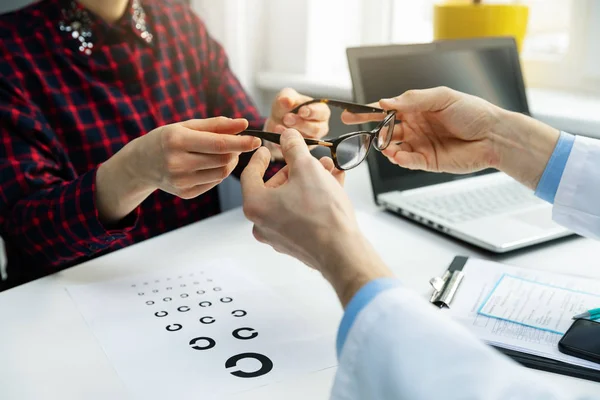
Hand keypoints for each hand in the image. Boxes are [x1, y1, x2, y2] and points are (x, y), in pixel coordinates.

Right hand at [96, 117, 260, 223]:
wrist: (141, 163)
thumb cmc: (168, 139)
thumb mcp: (187, 126)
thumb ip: (217, 125)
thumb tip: (244, 124)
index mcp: (176, 141)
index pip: (218, 144)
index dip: (240, 142)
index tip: (256, 140)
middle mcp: (177, 163)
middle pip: (223, 160)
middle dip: (235, 151)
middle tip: (236, 143)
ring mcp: (180, 181)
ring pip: (221, 173)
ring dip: (230, 162)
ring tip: (224, 153)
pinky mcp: (185, 193)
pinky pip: (213, 182)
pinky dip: (218, 172)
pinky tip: (209, 165)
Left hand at [241, 129, 392, 305]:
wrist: (342, 252)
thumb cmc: (321, 212)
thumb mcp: (307, 168)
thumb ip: (294, 148)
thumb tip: (288, 136)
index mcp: (256, 205)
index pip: (250, 175)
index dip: (260, 158)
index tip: (268, 150)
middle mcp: (262, 224)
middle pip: (274, 187)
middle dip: (296, 170)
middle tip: (311, 158)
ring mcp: (280, 236)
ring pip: (291, 199)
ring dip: (309, 181)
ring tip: (329, 169)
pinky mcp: (297, 244)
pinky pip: (302, 213)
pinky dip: (314, 198)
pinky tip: (333, 184)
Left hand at [264, 88, 330, 158]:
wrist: (276, 122)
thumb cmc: (285, 108)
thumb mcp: (284, 97)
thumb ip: (286, 96)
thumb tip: (287, 100)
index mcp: (320, 111)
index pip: (323, 112)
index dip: (313, 112)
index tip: (301, 111)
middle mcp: (320, 127)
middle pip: (316, 129)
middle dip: (300, 124)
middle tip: (286, 118)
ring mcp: (312, 140)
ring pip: (307, 141)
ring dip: (292, 134)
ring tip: (278, 127)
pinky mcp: (303, 151)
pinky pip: (296, 151)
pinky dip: (285, 144)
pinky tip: (277, 138)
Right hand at [342, 87, 559, 188]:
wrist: (494, 136)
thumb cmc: (473, 112)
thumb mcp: (442, 97)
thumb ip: (413, 99)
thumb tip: (386, 102)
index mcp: (416, 109)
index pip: (386, 110)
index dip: (367, 112)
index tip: (350, 113)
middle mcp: (415, 127)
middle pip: (384, 130)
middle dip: (370, 131)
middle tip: (360, 131)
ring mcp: (419, 145)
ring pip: (393, 148)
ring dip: (386, 147)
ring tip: (387, 146)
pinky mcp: (427, 162)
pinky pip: (407, 161)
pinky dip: (400, 159)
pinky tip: (399, 155)